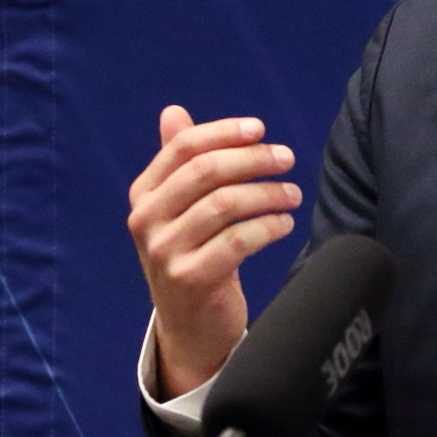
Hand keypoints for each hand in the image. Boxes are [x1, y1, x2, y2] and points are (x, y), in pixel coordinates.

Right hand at [128, 106, 301, 397]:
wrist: (189, 325)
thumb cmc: (192, 254)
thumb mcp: (180, 208)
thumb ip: (180, 162)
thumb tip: (173, 112)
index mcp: (144, 194)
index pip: (184, 148)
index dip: (225, 133)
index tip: (261, 130)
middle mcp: (146, 220)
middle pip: (207, 171)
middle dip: (254, 160)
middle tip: (287, 159)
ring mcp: (164, 251)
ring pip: (226, 203)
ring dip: (268, 193)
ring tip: (292, 194)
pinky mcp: (189, 279)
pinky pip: (238, 240)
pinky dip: (268, 227)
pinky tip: (285, 224)